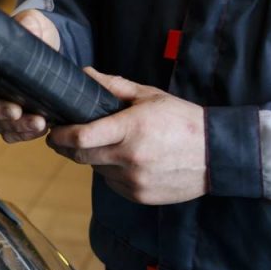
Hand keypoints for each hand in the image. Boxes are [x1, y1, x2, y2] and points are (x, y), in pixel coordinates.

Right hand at [0, 9, 59, 142]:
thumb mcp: (34, 22)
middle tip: (15, 111)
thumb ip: (30, 24)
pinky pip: (10, 132)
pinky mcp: (12, 118)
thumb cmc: (35, 33)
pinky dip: (23, 133)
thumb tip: (29, 29)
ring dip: (15, 125)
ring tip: (38, 122)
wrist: (54, 50)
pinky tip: (37, 130)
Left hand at [47, 68, 206, 204]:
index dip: (60, 134)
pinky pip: (112, 183)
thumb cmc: (182, 120)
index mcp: (131, 129)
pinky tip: (127, 161)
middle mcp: (130, 158)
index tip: (54, 129)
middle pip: (80, 157)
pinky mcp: (139, 195)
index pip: (81, 137)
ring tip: (109, 145)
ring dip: (94, 159)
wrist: (216, 154)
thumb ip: (113, 86)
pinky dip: (111, 172)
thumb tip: (84, 74)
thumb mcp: (149, 96)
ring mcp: (134, 180)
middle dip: (67, 147)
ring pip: (96, 170)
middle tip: (64, 138)